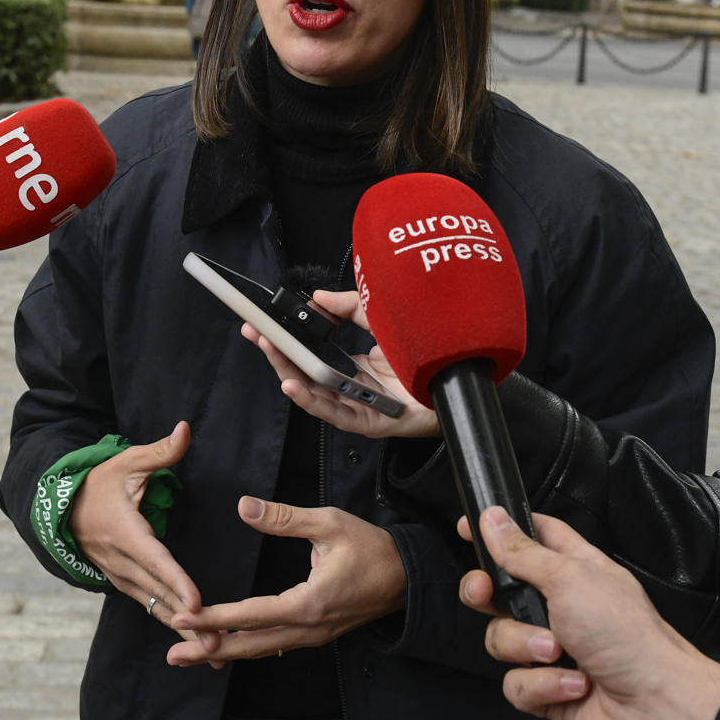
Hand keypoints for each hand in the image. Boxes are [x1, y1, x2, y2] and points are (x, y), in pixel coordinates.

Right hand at [68, 422, 221, 660]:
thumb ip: (161, 452)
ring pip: (155, 606)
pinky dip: (170, 623)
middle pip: (160, 593)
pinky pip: (150, 605)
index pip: (156, 560)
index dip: (177, 581)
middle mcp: (122, 561)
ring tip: (212, 653)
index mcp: (126, 533)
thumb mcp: (127, 462)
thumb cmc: (99, 482)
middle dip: (188, 619)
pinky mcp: (124, 583)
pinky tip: (193, 643)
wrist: (60, 509)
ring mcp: (121, 576)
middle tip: (218, 642)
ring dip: (182, 630)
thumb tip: (186, 429)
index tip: (198, 604)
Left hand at [167, 497, 406, 665]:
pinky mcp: (316, 634)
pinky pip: (275, 645)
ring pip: (261, 649)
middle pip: (251, 645)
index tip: (184, 617)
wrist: (409, 576)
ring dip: (225, 651)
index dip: (215, 617)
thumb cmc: (372, 548)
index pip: (252, 614)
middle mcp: (308, 628)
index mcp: (309, 603)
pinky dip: (247, 646)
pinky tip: (228, 645)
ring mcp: (313, 636)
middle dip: (209, 649)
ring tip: (188, 654)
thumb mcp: (329, 523)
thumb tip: (244, 506)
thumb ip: (283, 517)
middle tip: (173, 654)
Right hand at [239, 290, 437, 439]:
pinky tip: (295, 385)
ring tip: (271, 354)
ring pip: (315, 395)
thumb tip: (317, 297)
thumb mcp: (381, 319)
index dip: (284, 342)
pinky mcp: (373, 422)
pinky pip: (337, 414)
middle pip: (305, 376)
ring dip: (288, 375)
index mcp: (352, 367)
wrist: (462, 376)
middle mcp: (352, 388)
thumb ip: (349, 308)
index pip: (309, 357)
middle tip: (257, 334)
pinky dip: (313, 401)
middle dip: (277, 354)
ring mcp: (361, 406)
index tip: (261, 325)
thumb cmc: (428, 353)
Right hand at [459, 507, 719, 719]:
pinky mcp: (548, 688)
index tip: (468, 527)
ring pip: (501, 640)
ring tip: (560, 651)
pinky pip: (516, 683)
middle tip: (488, 594)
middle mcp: (559, 606)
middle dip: (487, 594)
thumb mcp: (571, 578)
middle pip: (500, 591)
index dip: (498, 530)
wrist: (653, 705)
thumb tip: (493, 520)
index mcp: (573, 568)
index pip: (529, 536)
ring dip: (527, 646)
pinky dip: (542, 685)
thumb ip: (524, 552)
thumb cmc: (630, 636)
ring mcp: (552, 648)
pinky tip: (572, 683)